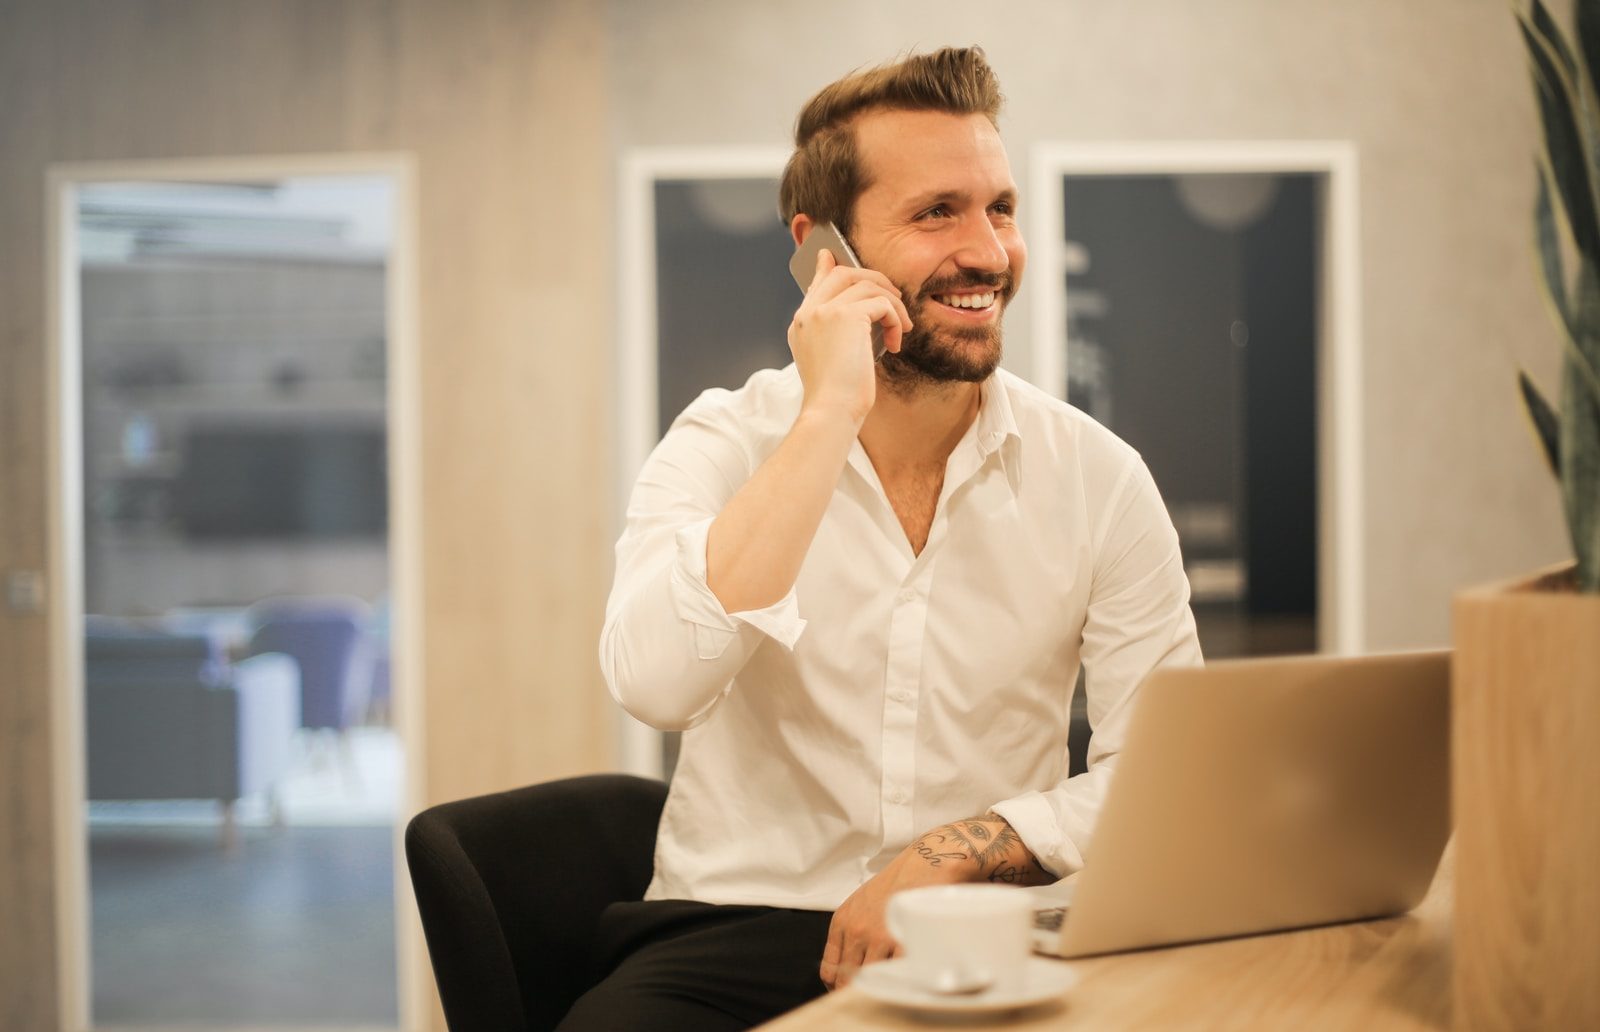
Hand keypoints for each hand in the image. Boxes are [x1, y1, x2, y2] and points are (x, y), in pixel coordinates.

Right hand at [787, 248, 911, 427]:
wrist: (831, 411)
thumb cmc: (836, 397)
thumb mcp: (832, 360)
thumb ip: (838, 334)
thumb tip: (862, 317)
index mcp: (801, 324)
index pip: (816, 284)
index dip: (827, 267)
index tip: (831, 256)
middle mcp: (808, 313)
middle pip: (843, 273)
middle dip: (874, 279)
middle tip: (894, 297)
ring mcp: (825, 311)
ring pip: (867, 284)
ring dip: (892, 304)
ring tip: (900, 328)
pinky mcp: (846, 315)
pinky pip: (881, 302)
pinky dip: (895, 318)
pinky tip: (896, 342)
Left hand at [819, 814, 1051, 989]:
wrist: (927, 862)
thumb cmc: (897, 882)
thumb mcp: (861, 902)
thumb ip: (851, 932)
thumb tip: (848, 967)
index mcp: (842, 922)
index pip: (830, 970)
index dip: (838, 987)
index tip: (848, 992)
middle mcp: (856, 931)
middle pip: (848, 980)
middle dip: (856, 993)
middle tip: (869, 997)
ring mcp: (880, 937)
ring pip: (872, 980)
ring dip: (881, 987)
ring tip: (890, 988)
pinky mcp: (903, 940)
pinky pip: (895, 974)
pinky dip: (899, 981)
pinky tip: (904, 980)